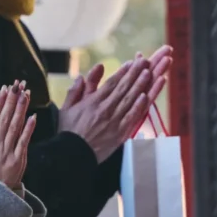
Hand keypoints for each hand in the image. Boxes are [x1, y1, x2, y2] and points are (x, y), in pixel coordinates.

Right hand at [0, 81, 36, 189]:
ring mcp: (6, 152)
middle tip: (17, 85)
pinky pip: (23, 141)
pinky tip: (32, 116)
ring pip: (15, 126)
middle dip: (11, 100)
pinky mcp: (17, 161)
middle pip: (5, 118)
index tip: (4, 88)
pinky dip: (28, 129)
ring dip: (21, 109)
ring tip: (25, 94)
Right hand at [58, 46, 171, 161]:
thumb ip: (75, 91)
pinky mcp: (121, 133)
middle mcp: (106, 108)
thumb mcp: (66, 108)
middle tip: (145, 62)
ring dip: (141, 85)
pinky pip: (132, 117)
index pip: (111, 83)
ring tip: (150, 73)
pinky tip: (146, 96)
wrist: (73, 154)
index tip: (132, 62)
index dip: (123, 72)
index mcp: (93, 102)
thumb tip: (81, 76)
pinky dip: (139, 106)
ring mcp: (115, 120)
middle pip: (124, 88)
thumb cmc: (68, 131)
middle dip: (135, 73)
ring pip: (130, 99)